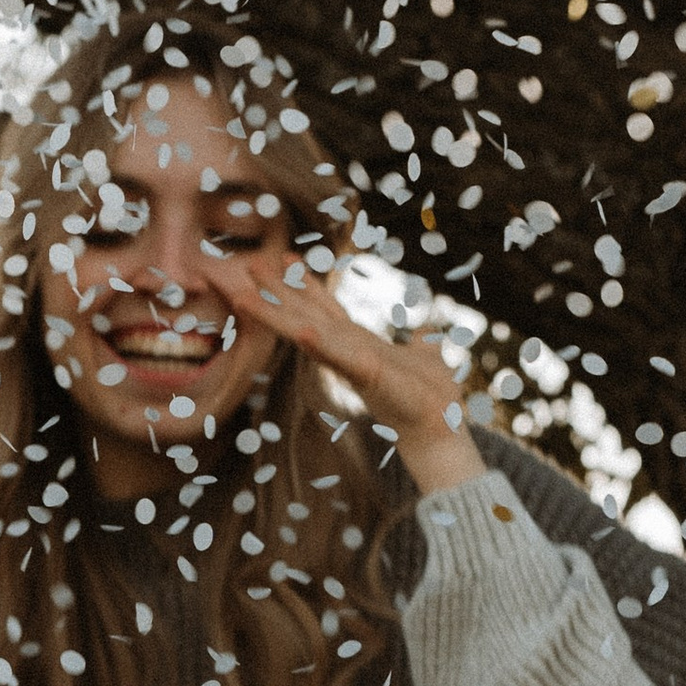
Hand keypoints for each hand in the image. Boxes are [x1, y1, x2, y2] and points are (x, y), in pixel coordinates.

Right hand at [202, 254, 479, 494]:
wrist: (441, 429)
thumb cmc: (430, 397)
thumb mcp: (426, 356)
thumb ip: (421, 341)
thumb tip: (426, 332)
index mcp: (359, 341)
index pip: (325, 306)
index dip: (304, 282)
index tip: (286, 256)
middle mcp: (347, 349)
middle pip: (303, 313)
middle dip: (275, 290)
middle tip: (247, 264)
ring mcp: (352, 362)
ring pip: (306, 332)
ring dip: (276, 314)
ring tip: (244, 295)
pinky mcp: (367, 375)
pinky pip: (339, 357)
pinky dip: (320, 344)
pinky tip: (302, 331)